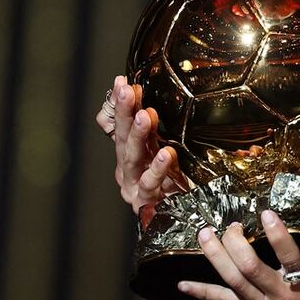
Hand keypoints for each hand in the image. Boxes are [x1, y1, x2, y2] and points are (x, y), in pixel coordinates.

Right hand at [95, 75, 187, 215]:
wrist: (180, 218)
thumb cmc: (171, 182)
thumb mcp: (161, 150)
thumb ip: (152, 129)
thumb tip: (141, 95)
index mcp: (130, 152)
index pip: (120, 124)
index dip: (120, 105)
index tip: (122, 81)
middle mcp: (129, 167)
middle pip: (123, 137)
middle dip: (125, 113)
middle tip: (128, 91)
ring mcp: (135, 185)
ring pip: (133, 158)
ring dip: (138, 135)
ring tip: (144, 116)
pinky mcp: (146, 202)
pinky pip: (151, 184)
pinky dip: (158, 169)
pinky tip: (166, 154)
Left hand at [179, 210, 299, 299]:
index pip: (290, 258)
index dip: (277, 236)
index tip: (266, 213)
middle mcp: (280, 296)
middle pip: (250, 269)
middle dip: (234, 245)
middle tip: (228, 224)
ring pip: (234, 282)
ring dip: (216, 258)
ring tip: (204, 235)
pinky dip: (202, 293)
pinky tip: (182, 284)